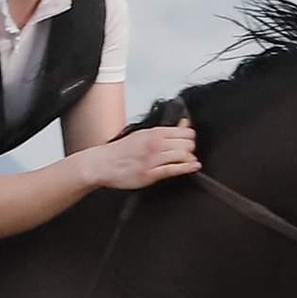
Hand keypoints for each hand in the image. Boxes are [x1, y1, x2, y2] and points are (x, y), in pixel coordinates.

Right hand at [81, 122, 199, 190]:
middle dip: (191, 149)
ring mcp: (153, 159)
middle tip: (188, 153)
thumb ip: (164, 131)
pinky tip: (193, 167)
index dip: (190, 138)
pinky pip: (173, 169)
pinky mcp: (150, 174)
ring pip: (182, 155)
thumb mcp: (143, 134)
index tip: (189, 142)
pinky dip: (186, 168)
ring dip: (189, 159)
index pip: (185, 132)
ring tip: (188, 161)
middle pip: (187, 144)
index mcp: (154, 133)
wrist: (103, 164)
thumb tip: (184, 124)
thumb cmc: (121, 151)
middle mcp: (155, 144)